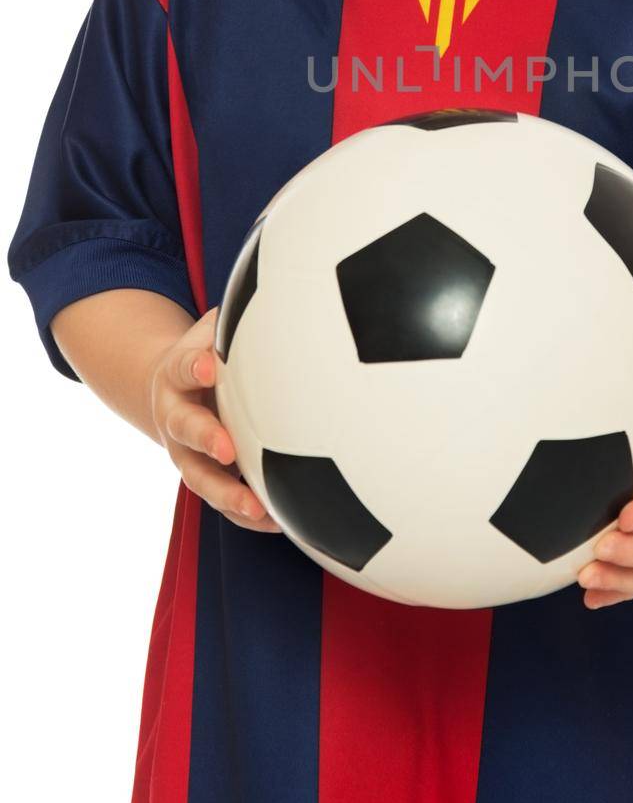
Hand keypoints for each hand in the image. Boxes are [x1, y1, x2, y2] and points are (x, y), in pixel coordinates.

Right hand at [149, 307, 281, 532]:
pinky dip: (248, 515)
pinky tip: (281, 522)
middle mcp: (175, 416)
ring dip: (227, 495)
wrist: (176, 388)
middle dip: (204, 438)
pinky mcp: (205, 477)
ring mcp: (186, 453)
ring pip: (200, 479)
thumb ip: (238, 315)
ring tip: (257, 508)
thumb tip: (287, 280)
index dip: (193, 367)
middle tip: (227, 447)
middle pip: (184, 431)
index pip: (182, 367)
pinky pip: (225, 500)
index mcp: (177, 373)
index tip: (207, 365)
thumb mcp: (214, 326)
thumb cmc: (209, 351)